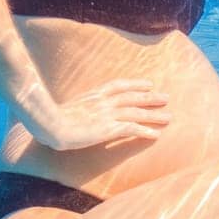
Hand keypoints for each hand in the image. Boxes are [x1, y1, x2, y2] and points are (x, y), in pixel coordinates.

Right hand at [33, 79, 170, 150]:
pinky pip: (131, 128)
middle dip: (151, 97)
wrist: (49, 125)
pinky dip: (145, 131)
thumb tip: (77, 113)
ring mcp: (106, 114)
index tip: (149, 84)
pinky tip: (156, 134)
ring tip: (169, 117)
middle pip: (133, 97)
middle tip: (167, 98)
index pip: (119, 85)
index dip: (135, 84)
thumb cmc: (51, 120)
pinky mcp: (107, 129)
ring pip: (136, 112)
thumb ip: (77, 109)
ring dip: (154, 114)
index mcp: (93, 94)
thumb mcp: (66, 109)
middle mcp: (103, 101)